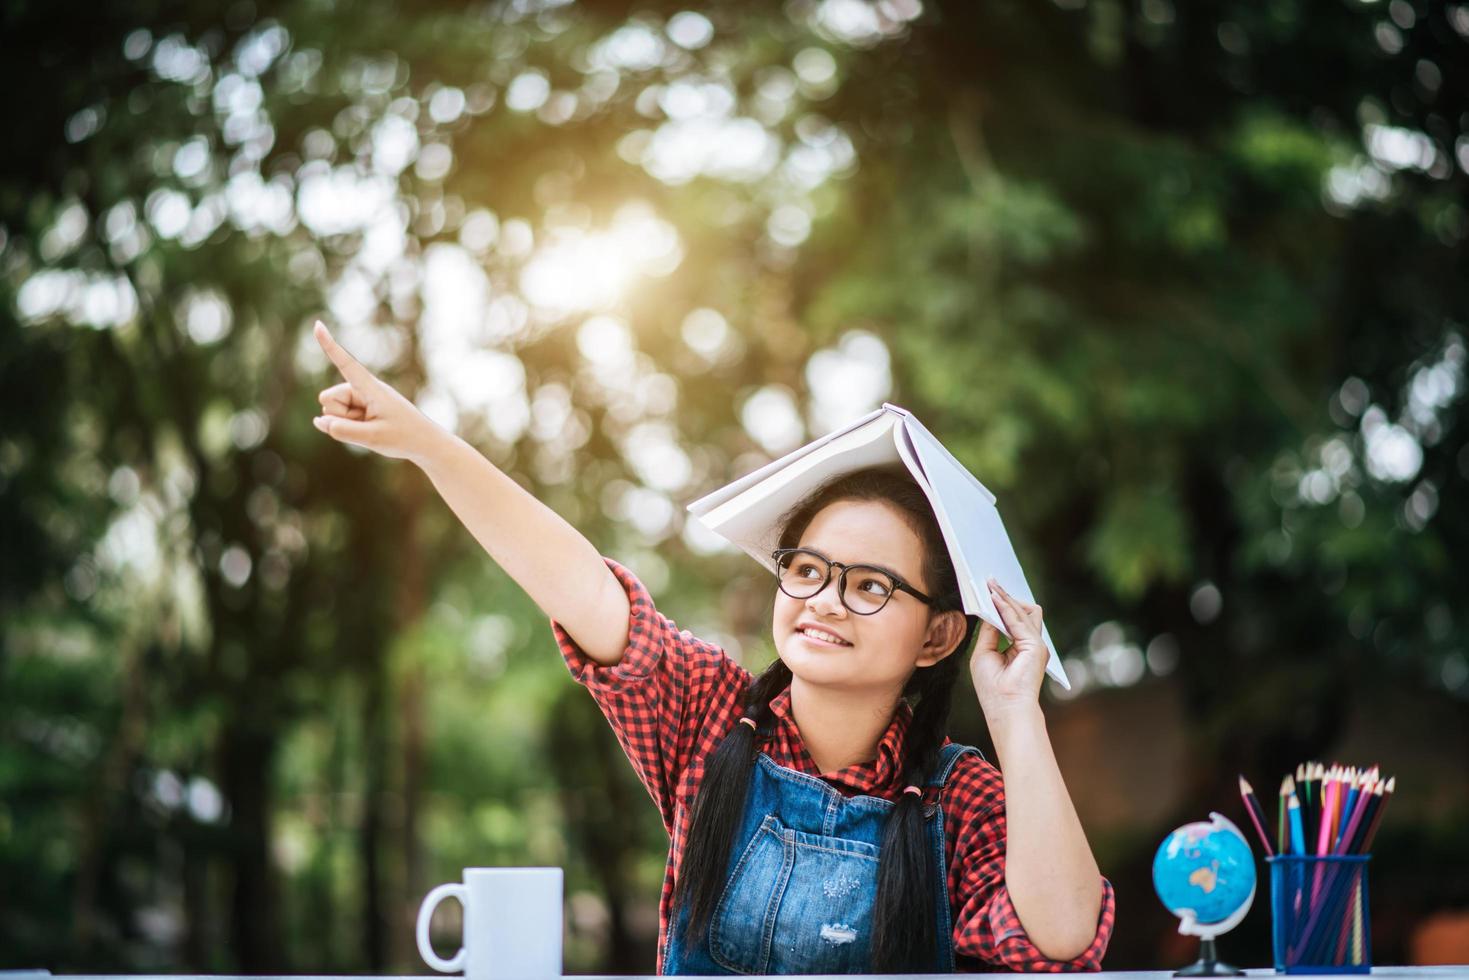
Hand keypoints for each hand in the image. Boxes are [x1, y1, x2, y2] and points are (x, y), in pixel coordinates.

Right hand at [311, 321, 446, 465]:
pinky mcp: (360, 409)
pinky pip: (339, 420)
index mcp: (372, 388)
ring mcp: (360, 399)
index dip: (330, 345)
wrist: (426, 444)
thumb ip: (342, 430)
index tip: (318, 325)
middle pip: (328, 399)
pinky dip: (348, 428)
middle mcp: (363, 388)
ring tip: (373, 428)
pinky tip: (369, 429)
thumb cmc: (405, 437)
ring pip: (331, 412)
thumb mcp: (372, 438)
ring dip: (346, 424)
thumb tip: (319, 420)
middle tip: (369, 425)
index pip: (346, 363)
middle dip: (339, 416)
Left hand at [969, 578, 1048, 720]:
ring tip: (990, 584)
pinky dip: (1007, 607)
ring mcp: (1035, 644)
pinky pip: (1020, 620)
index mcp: (1019, 647)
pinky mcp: (1035, 645)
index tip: (988, 588)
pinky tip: (995, 597)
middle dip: (1004, 596)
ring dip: (1006, 597)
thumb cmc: (993, 687)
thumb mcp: (984, 653)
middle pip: (1020, 612)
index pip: (1013, 619)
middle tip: (989, 580)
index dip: (1001, 604)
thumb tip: (989, 609)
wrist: (1005, 708)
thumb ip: (990, 631)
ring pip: (1024, 611)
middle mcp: (1030, 644)